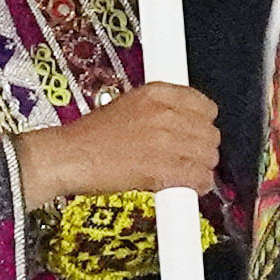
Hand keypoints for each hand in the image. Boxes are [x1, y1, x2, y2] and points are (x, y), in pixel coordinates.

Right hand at [4, 72, 223, 214]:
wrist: (68, 157)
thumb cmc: (90, 137)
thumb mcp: (128, 105)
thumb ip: (160, 110)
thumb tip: (183, 122)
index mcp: (157, 93)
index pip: (205, 105)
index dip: (202, 124)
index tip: (195, 133)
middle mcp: (166, 113)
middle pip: (210, 133)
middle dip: (201, 147)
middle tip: (187, 156)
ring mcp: (167, 141)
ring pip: (208, 156)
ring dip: (200, 167)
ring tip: (184, 172)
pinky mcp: (165, 169)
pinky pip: (200, 178)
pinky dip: (197, 186)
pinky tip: (186, 186)